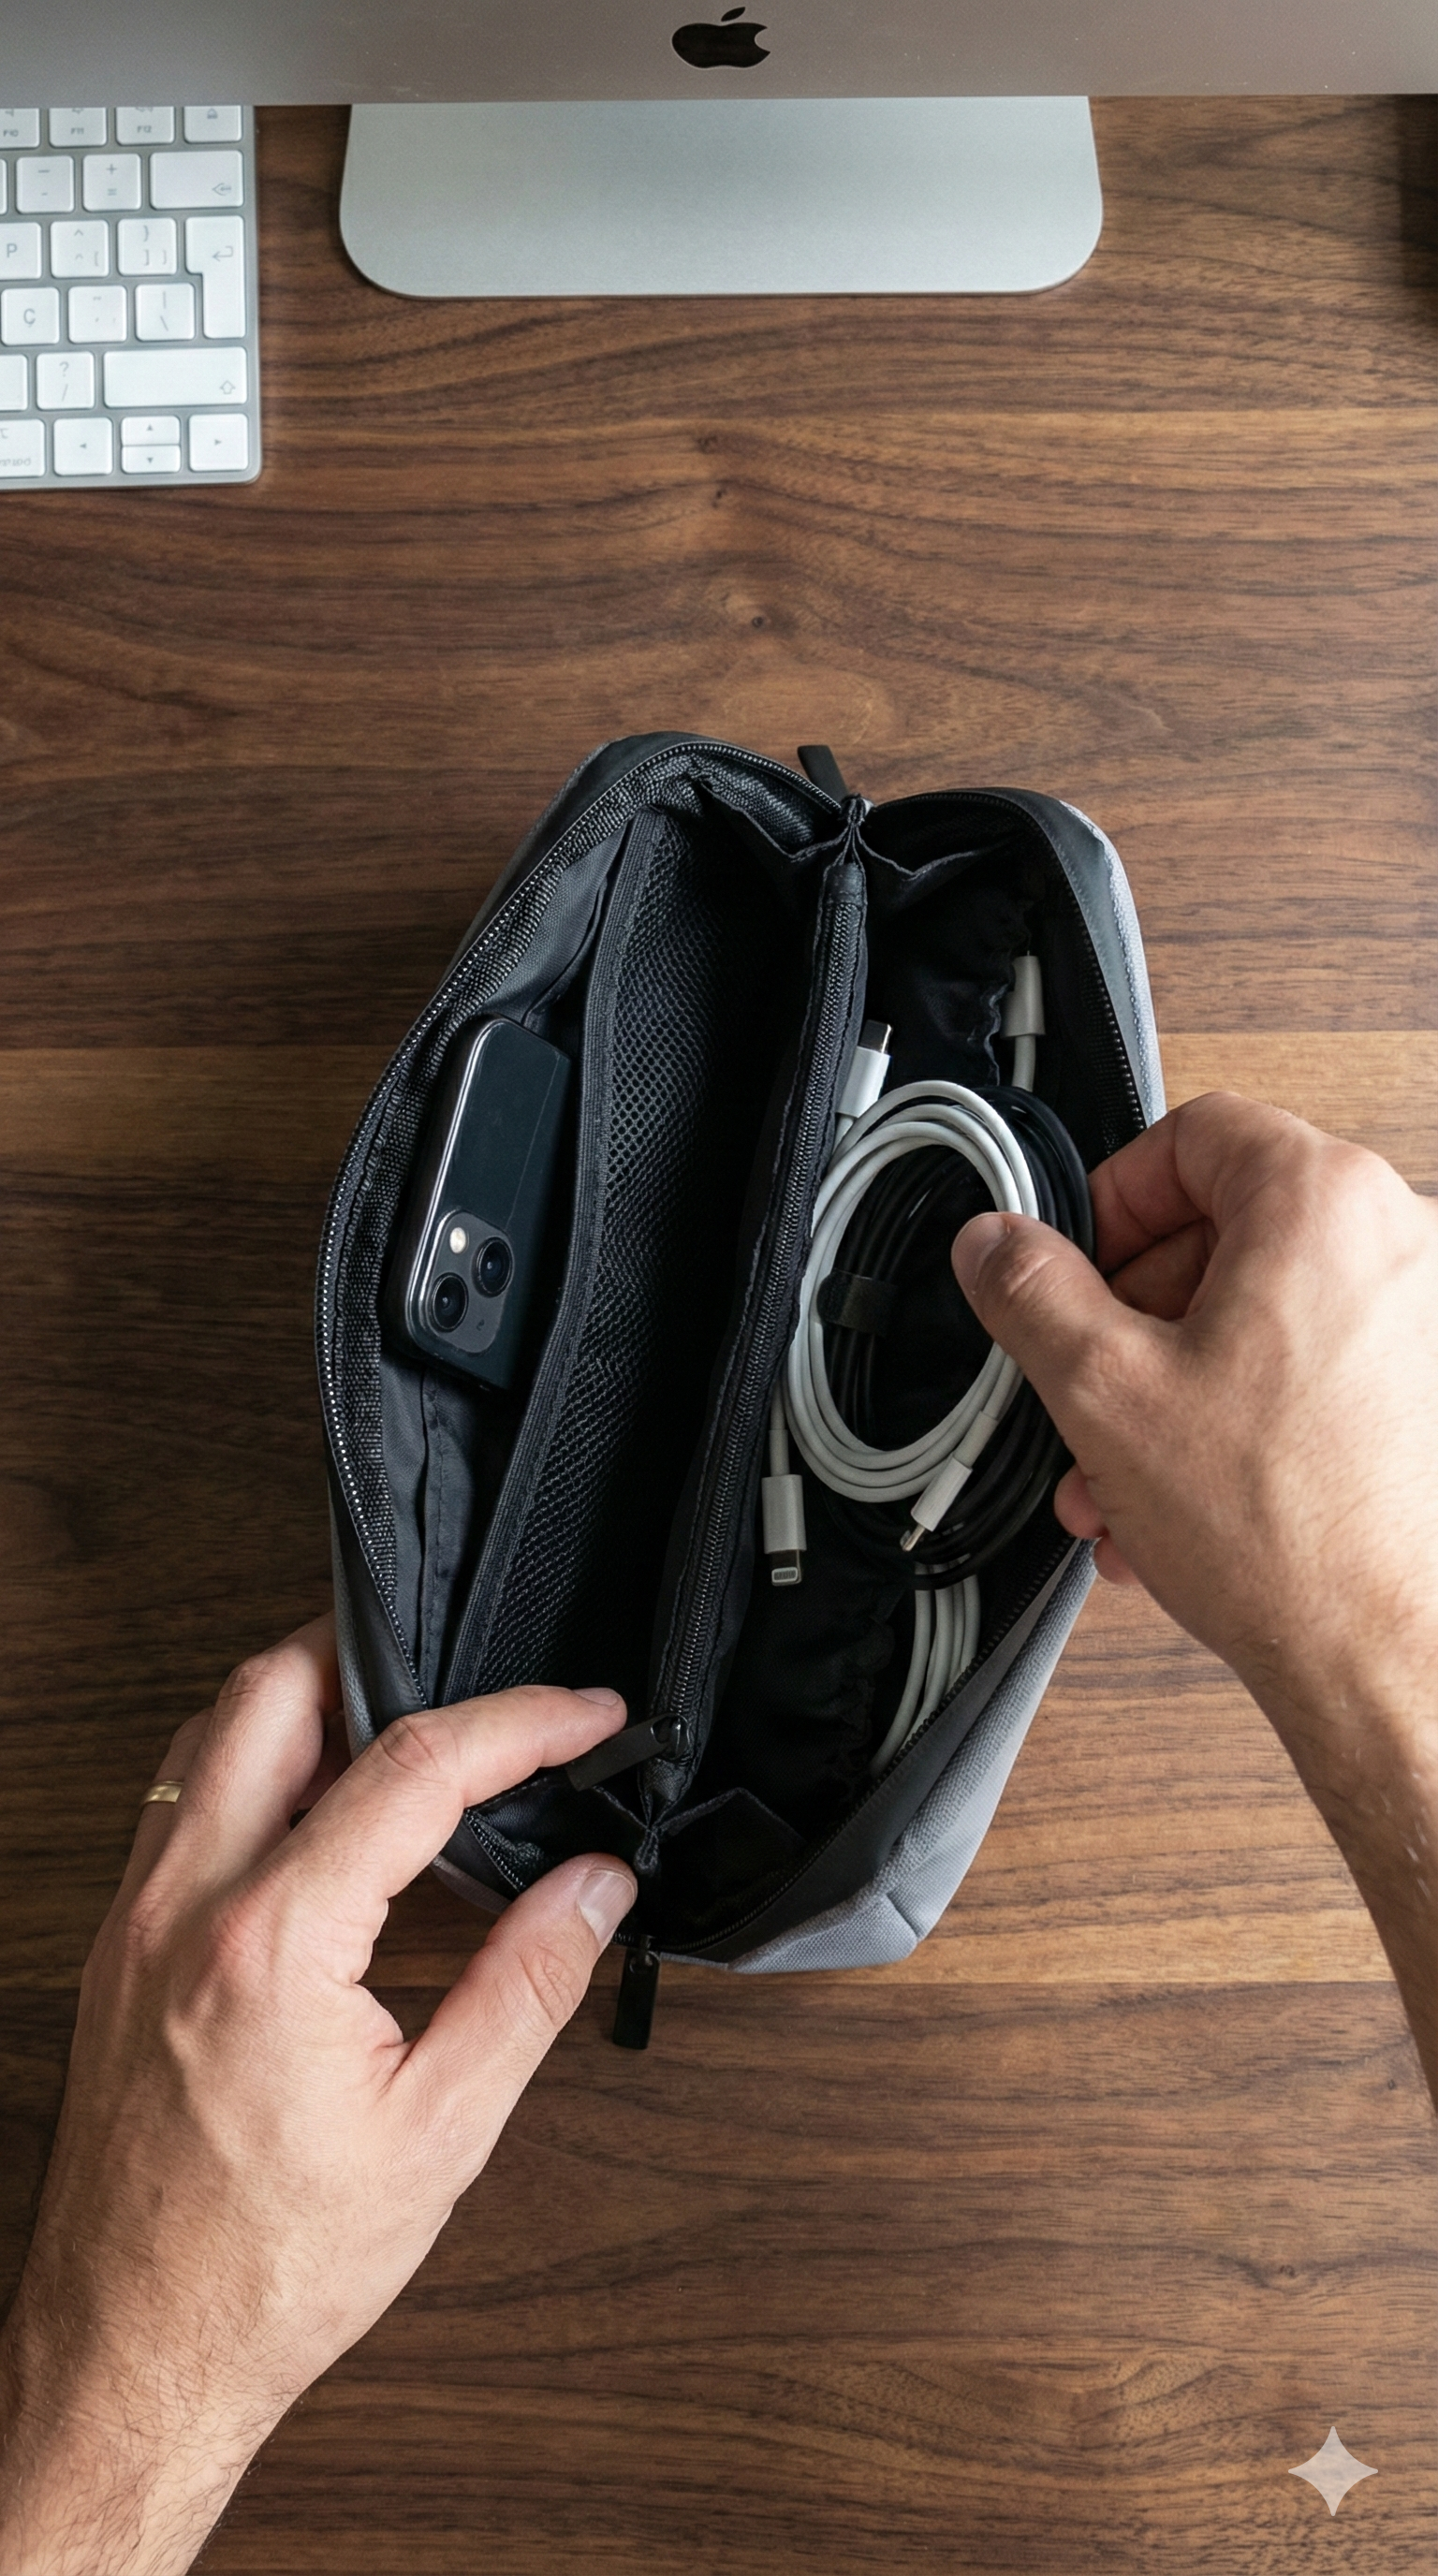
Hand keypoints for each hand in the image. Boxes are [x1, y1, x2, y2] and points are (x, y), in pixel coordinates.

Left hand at [0, 1619, 635, 2575]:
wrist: (136, 2356)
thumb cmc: (268, 2268)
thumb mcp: (439, 2132)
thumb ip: (528, 1985)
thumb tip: (595, 1886)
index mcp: (272, 1942)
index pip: (412, 1765)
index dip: (518, 1721)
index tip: (585, 1715)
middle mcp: (183, 1906)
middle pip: (274, 1690)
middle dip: (384, 1654)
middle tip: (478, 1684)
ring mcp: (135, 1922)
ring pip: (209, 1734)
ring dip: (310, 1706)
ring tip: (407, 1741)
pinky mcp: (115, 1951)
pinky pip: (178, 1804)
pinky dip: (255, 1771)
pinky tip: (320, 1823)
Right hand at [952, 1091, 1437, 2097]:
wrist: (1385, 1657)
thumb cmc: (1284, 1531)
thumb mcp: (1102, 1389)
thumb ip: (1031, 1291)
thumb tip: (996, 1242)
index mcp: (1323, 1204)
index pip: (1194, 1136)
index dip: (1110, 1199)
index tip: (1071, 1265)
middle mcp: (1395, 1243)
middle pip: (1224, 1233)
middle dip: (1130, 1322)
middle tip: (1083, 1386)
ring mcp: (1421, 1322)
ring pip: (1258, 1316)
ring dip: (1170, 1388)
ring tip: (1120, 1475)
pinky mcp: (1425, 1394)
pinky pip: (1308, 1371)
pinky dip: (1237, 1418)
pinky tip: (1181, 1501)